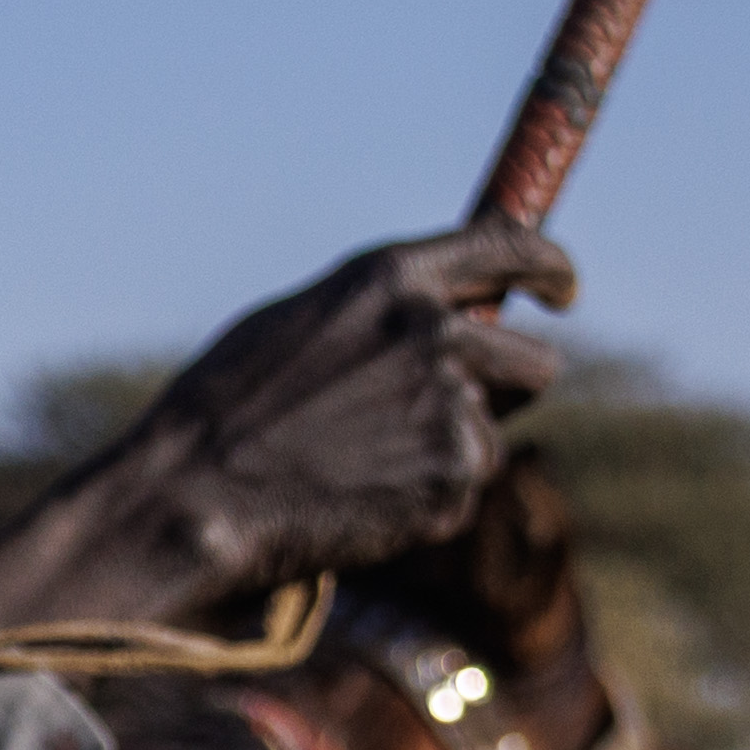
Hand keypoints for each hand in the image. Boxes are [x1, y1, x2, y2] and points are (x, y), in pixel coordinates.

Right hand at [0, 226, 565, 629]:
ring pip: (492, 432)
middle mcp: (436, 333)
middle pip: (533, 362)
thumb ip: (377, 313)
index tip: (560, 290)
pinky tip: (356, 500)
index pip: (513, 249)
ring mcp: (451, 405)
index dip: (549, 269)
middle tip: (434, 420)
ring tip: (361, 465)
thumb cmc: (220, 413)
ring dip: (449, 448)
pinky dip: (423, 499)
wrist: (188, 499)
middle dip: (500, 390)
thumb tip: (444, 311)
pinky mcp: (455, 476)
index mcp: (390, 280)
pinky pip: (463, 486)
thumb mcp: (293, 325)